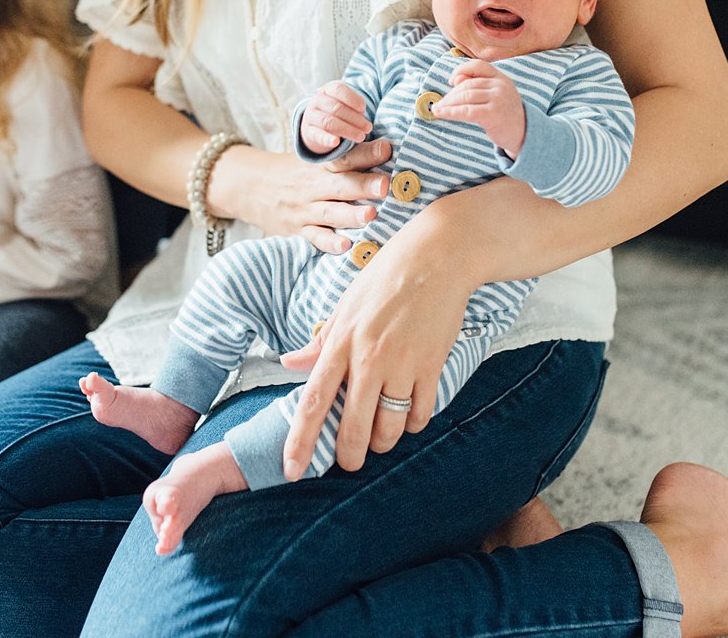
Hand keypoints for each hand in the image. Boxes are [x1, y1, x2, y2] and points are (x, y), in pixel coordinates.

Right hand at [212, 140, 391, 253]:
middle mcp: (313, 186)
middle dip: (363, 185)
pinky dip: (329, 242)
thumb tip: (384, 151)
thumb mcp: (311, 160)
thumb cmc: (292, 173)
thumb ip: (342, 158)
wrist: (249, 186)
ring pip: (330, 212)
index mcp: (319, 165)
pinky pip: (314, 237)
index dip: (366, 153)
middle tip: (385, 185)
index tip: (387, 149)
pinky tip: (345, 245)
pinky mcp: (298, 229)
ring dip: (351, 214)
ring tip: (371, 215)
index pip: (344, 157)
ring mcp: (304, 209)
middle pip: (340, 185)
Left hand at [280, 222, 473, 478]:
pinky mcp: (432, 365)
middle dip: (348, 456)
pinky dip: (414, 424)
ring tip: (380, 437)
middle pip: (353, 427)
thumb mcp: (345, 305)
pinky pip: (421, 414)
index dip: (301, 441)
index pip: (313, 401)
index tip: (292, 470)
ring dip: (383, 442)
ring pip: (389, 429)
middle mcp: (369, 358)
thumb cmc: (387, 277)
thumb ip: (320, 341)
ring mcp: (403, 364)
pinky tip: (409, 416)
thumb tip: (290, 364)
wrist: (437, 257)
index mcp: (340, 342)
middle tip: (348, 462)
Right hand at [299, 82, 371, 154]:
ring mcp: (311, 116)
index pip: (339, 89)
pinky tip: (336, 142)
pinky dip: (327, 138)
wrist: (316, 124)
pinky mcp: (309, 131)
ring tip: (361, 136)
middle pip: (336, 108)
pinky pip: (317, 135)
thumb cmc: (338, 111)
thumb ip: (355, 105)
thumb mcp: (346, 103)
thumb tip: (364, 114)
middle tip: (368, 128)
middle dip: (354, 118)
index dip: (352, 99)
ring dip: (347, 130)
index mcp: (328, 89)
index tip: (363, 109)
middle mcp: (317, 100)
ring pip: (329, 122)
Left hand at [434, 60, 526, 157]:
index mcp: (501, 78)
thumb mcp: (495, 95)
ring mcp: (498, 99)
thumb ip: (477, 86)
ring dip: (447, 104)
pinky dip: (450, 112)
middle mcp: (500, 86)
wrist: (523, 134)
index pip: (478, 65)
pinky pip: (466, 111)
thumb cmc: (505, 114)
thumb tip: (455, 80)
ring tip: (437, 109)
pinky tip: (440, 114)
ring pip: (464, 97)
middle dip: (450, 95)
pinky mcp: (492, 114)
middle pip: (467, 84)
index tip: (450, 81)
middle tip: (439, 104)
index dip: (460, 70)